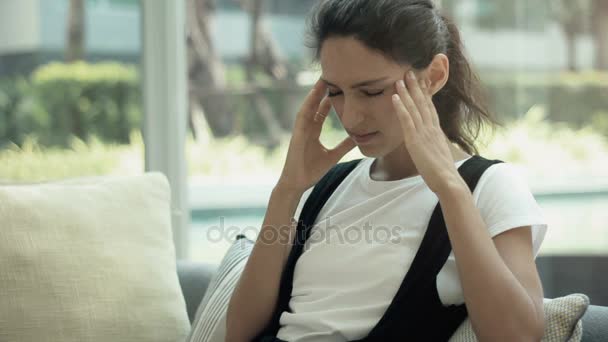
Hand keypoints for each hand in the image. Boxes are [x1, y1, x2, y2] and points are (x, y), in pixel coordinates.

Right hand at [278, 78, 356, 192]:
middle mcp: (306, 128)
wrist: (297, 183)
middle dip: (322, 91)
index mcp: (313, 132)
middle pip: (315, 105)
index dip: (329, 100)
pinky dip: (307, 105)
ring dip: (314, 94)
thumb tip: (357, 139)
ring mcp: (300, 130)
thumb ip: (343, 146)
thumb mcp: (332, 156)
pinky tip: (313, 95)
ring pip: (308, 107)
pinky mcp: (297, 135)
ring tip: (322, 80)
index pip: (321, 111)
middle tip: (331, 76)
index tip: (338, 87)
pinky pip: (302, 117)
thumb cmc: (311, 171)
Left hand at [391, 71, 463, 194]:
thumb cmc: (443, 173)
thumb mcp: (438, 155)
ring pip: (414, 108)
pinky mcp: (416, 141)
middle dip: (416, 87)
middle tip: (410, 72)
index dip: (425, 93)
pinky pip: (407, 120)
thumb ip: (433, 147)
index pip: (430, 108)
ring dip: (406, 92)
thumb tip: (431, 146)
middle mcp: (431, 129)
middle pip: (423, 103)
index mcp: (437, 131)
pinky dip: (401, 107)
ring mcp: (424, 133)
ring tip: (399, 78)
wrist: (448, 182)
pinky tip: (395, 97)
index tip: (421, 81)